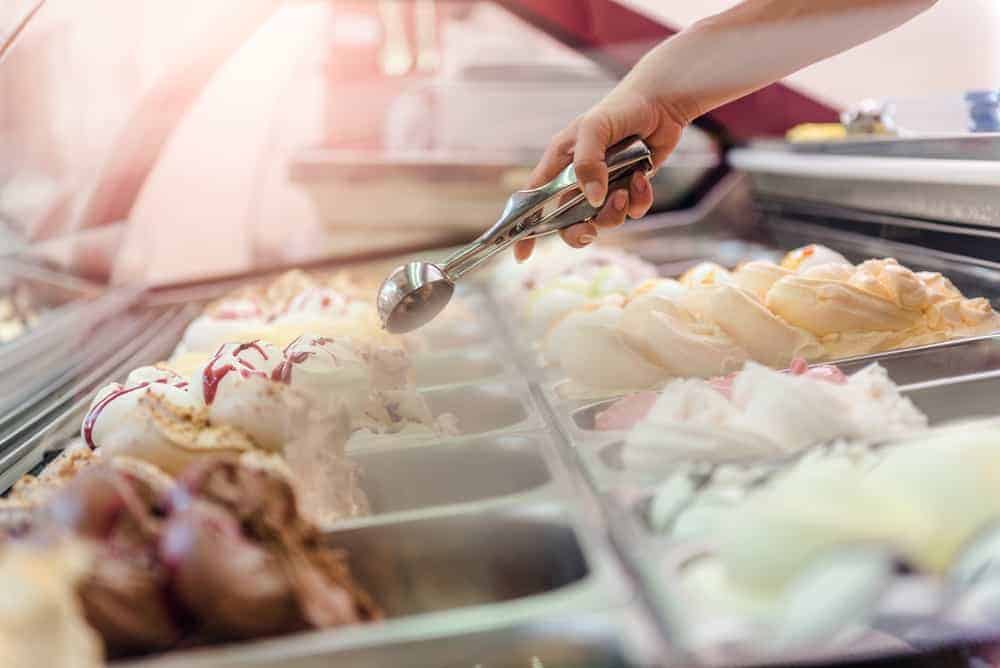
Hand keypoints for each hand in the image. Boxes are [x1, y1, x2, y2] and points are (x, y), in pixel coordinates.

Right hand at [514, 85, 686, 261]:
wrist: (661, 103)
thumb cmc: (619, 108)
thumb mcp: (594, 129)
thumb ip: (587, 163)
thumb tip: (592, 201)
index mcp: (559, 165)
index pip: (533, 202)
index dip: (525, 229)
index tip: (522, 255)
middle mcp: (578, 179)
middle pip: (567, 222)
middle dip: (579, 231)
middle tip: (591, 229)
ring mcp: (604, 186)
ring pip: (602, 220)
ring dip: (615, 212)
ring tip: (625, 189)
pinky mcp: (629, 188)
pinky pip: (631, 210)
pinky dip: (639, 200)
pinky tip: (644, 177)